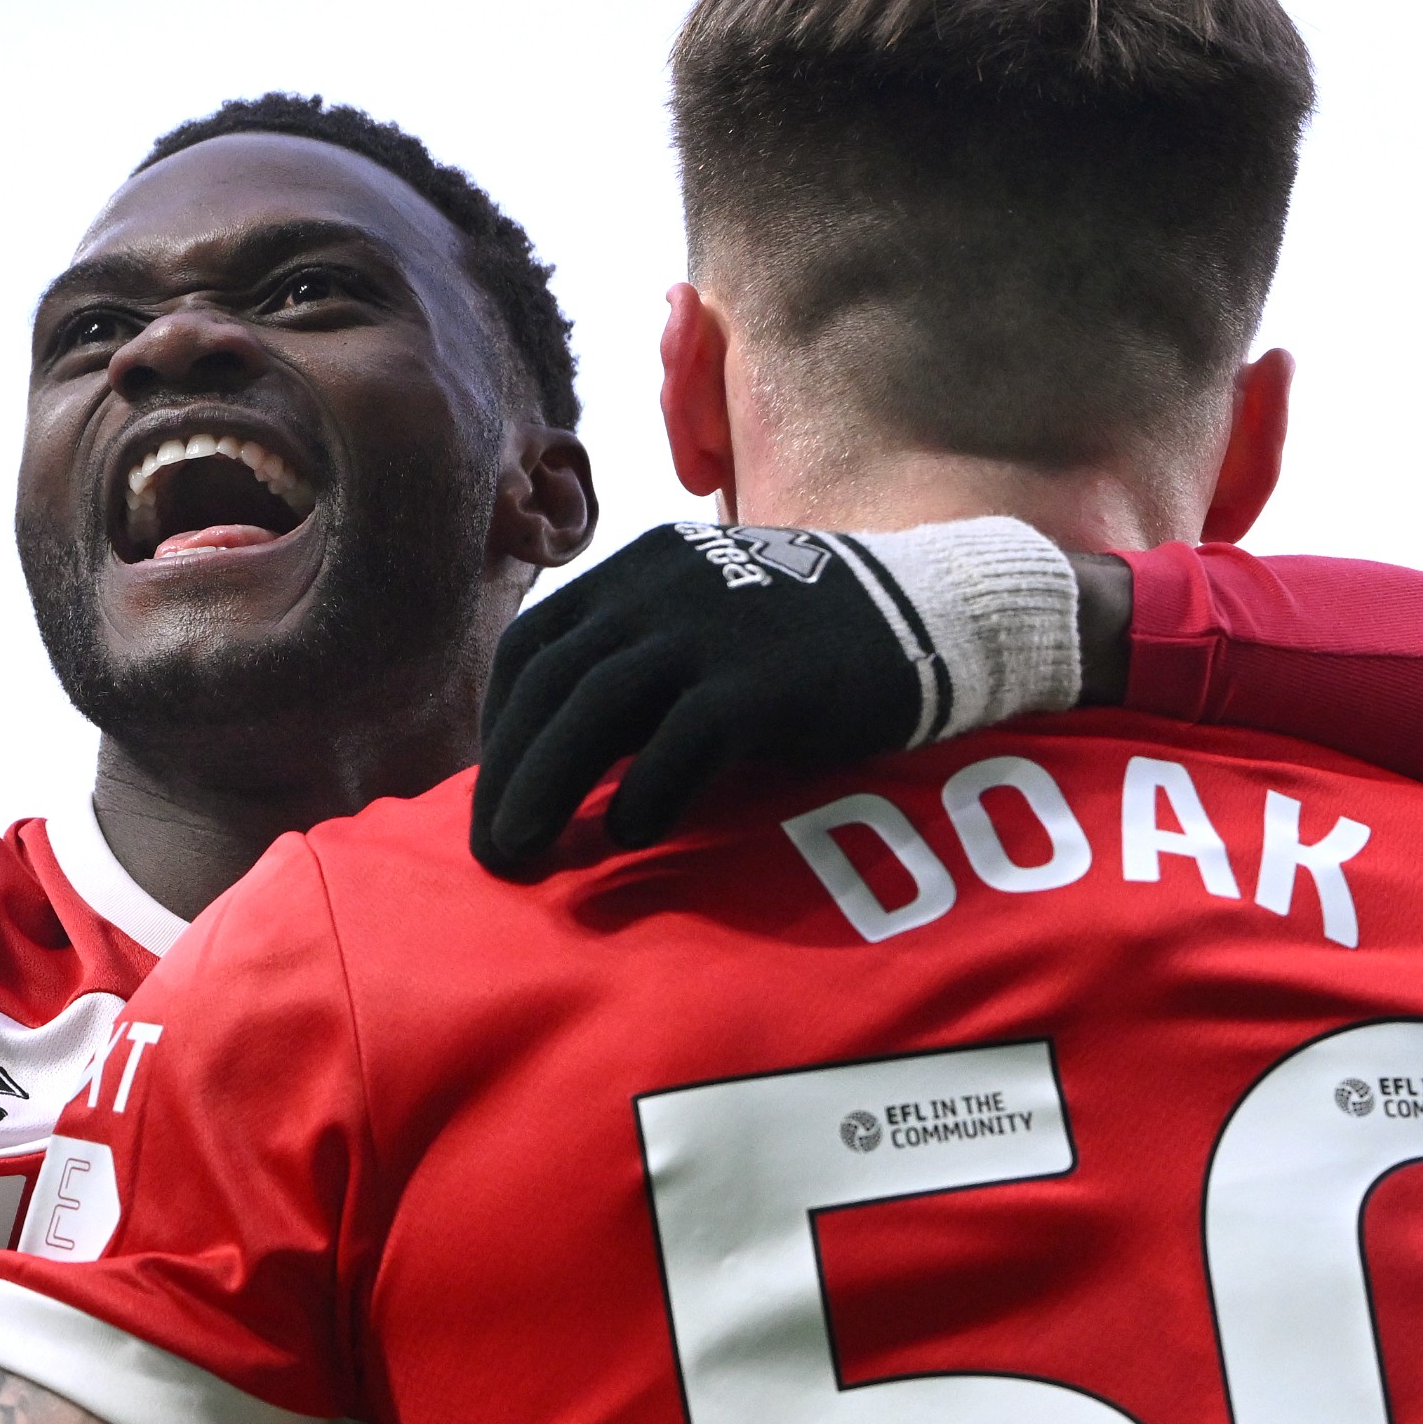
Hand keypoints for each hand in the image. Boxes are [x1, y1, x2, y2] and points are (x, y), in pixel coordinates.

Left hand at [470, 516, 1086, 874]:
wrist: (931, 616)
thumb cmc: (811, 636)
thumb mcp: (711, 617)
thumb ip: (643, 661)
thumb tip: (566, 755)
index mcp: (641, 567)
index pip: (535, 644)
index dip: (501, 723)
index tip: (496, 785)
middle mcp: (660, 588)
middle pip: (551, 685)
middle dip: (508, 773)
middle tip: (491, 850)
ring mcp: (708, 631)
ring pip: (592, 714)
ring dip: (545, 792)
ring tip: (523, 857)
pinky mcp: (757, 684)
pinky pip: (673, 748)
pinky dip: (641, 799)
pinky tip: (632, 837)